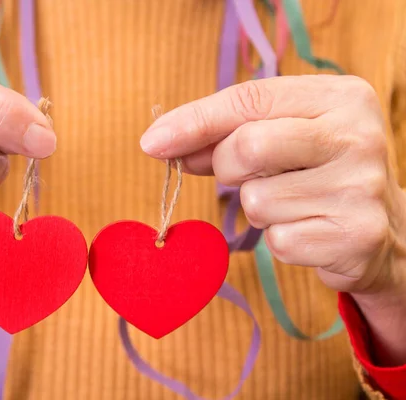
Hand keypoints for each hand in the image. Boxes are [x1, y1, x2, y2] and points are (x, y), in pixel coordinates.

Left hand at [140, 75, 405, 295]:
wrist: (384, 229)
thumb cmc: (318, 174)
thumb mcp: (282, 137)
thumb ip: (224, 134)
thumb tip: (161, 143)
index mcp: (339, 96)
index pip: (249, 98)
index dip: (193, 121)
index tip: (152, 143)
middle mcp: (356, 136)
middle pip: (247, 147)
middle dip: (228, 167)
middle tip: (246, 176)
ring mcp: (361, 187)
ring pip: (257, 201)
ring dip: (259, 209)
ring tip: (292, 205)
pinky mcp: (355, 236)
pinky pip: (277, 241)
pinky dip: (279, 240)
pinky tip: (308, 230)